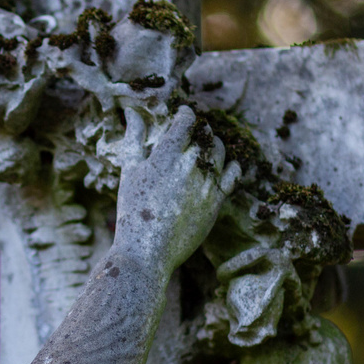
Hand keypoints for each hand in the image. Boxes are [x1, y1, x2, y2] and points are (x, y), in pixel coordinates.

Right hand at [113, 107, 240, 271]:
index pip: (187, 120)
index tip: (182, 116)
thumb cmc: (131, 211)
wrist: (147, 251)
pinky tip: (220, 167)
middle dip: (199, 130)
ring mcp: (207, 184)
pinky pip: (233, 174)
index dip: (185, 114)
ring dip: (213, 146)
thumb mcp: (129, 172)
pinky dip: (230, 166)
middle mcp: (190, 166)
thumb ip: (134, 139)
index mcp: (166, 156)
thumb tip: (131, 112)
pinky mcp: (217, 201)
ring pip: (220, 152)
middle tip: (192, 134)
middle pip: (206, 134)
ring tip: (203, 151)